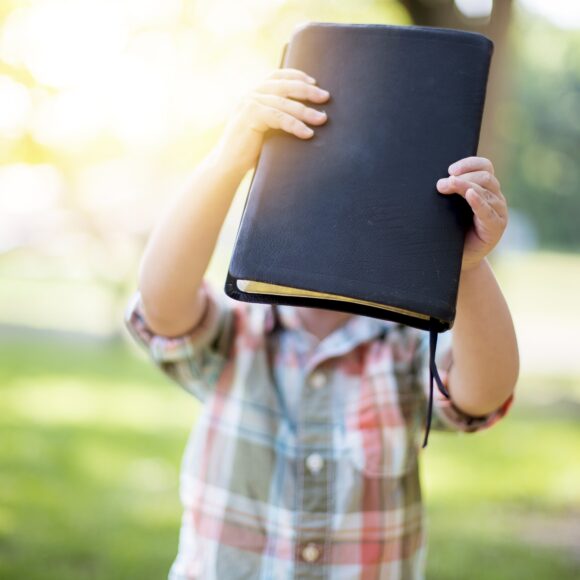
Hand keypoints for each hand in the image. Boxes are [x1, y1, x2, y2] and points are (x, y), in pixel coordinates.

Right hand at [214, 68, 329, 174]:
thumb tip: (306, 114)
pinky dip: (295, 125)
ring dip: (306, 111)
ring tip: (322, 119)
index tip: (314, 82)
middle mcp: (250, 94)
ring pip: (284, 103)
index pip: (277, 76)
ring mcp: (249, 103)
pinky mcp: (250, 116)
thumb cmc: (248, 150)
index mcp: (253, 94)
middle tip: (326, 97)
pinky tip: (308, 133)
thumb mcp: (264, 128)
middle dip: (307, 91)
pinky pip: (279, 118)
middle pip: (284, 86)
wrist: (227, 164)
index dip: (296, 76)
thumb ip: (276, 116)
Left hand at [436, 156, 507, 271]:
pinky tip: (470, 195)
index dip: (469, 164)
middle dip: (462, 177)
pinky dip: (478, 201)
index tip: (450, 169)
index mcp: (487, 189)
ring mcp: (498, 211)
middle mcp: (496, 197)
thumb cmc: (455, 232)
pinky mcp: (496, 226)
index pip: (485, 166)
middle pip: (485, 177)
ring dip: (464, 185)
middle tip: (441, 184)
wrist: (462, 259)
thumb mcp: (451, 209)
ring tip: (447, 185)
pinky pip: (487, 211)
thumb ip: (450, 192)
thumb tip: (436, 180)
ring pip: (485, 191)